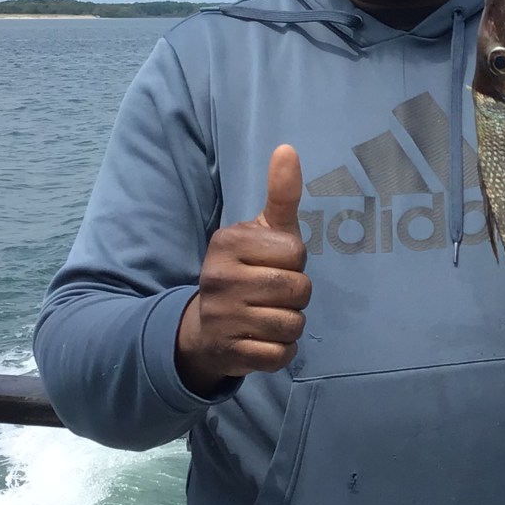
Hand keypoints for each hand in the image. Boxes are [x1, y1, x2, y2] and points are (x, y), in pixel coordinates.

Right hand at [176, 145, 310, 393]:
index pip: (296, 253)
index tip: (272, 264)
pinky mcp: (230, 353)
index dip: (294, 261)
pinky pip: (282, 355)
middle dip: (296, 295)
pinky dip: (281, 351)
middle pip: (299, 289)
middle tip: (272, 294)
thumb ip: (281, 194)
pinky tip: (262, 340)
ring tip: (267, 316)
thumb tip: (288, 149)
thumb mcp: (262, 231)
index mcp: (228, 242)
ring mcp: (222, 318)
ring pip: (294, 324)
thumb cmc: (246, 270)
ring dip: (290, 324)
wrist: (205, 328)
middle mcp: (219, 278)